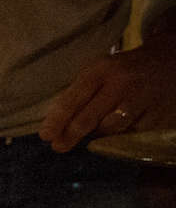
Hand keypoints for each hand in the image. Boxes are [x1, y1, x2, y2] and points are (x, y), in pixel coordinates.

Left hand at [40, 41, 175, 151]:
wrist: (170, 61)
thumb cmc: (124, 69)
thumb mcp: (100, 70)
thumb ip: (80, 92)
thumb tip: (56, 122)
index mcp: (102, 70)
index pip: (74, 98)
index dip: (58, 120)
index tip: (45, 135)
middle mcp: (122, 84)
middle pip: (91, 118)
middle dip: (71, 135)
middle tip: (58, 146)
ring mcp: (143, 100)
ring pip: (112, 129)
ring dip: (98, 136)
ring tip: (92, 134)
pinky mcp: (159, 115)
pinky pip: (133, 133)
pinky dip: (122, 135)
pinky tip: (121, 129)